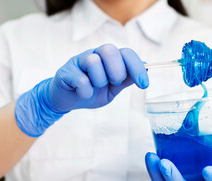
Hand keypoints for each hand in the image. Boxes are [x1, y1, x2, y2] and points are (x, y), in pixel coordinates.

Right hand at [15, 44, 147, 136]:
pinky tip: (83, 93)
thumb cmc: (91, 92)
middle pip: (109, 50)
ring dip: (99, 80)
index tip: (143, 85)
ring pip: (93, 61)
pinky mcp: (65, 72)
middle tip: (114, 83)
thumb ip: (126, 80)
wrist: (67, 100)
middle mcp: (94, 55)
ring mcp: (78, 61)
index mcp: (108, 58)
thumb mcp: (112, 89)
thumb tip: (146, 70)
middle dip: (117, 70)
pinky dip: (85, 91)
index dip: (137, 67)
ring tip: (94, 88)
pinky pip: (80, 79)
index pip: (126, 53)